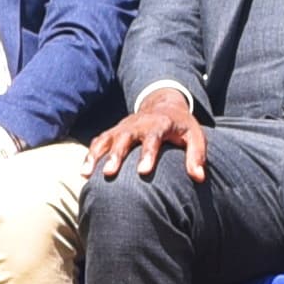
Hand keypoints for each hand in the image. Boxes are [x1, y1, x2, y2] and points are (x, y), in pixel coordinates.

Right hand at [88, 89, 204, 183]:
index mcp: (160, 124)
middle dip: (116, 155)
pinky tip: (84, 173)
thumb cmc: (181, 126)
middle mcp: (138, 124)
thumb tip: (199, 178)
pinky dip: (90, 155)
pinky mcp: (114, 132)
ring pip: (106, 139)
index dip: (148, 154)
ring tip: (87, 174)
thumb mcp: (195, 136)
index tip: (143, 172)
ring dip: (96, 155)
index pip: (153, 138)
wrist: (164, 105)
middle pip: (124, 138)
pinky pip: (99, 141)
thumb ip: (196, 156)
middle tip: (110, 174)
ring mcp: (123, 127)